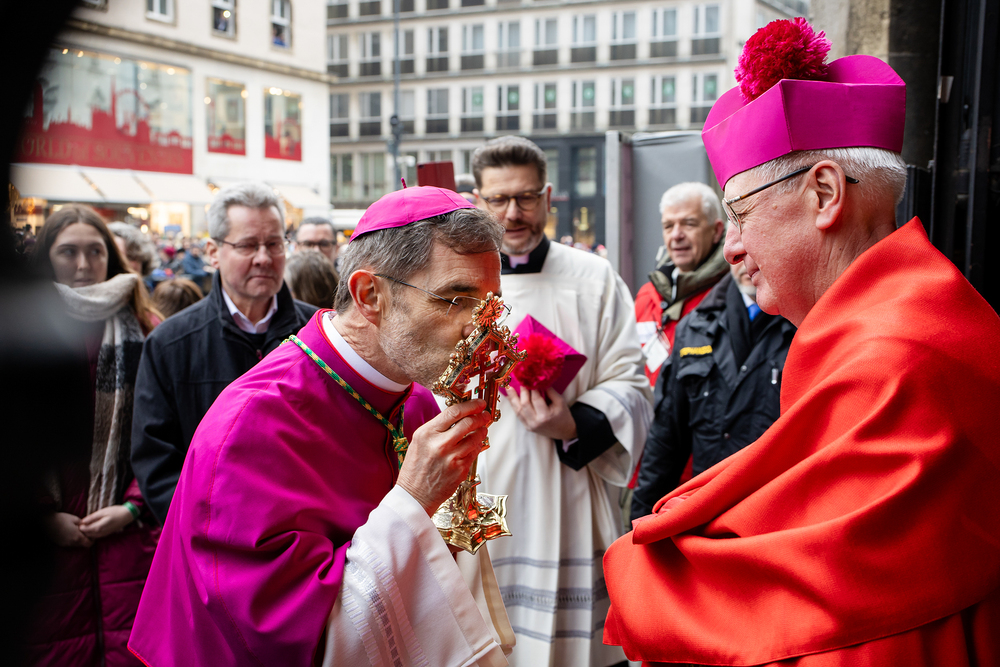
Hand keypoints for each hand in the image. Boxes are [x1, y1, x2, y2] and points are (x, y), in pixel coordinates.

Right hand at [44, 512, 92, 547]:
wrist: (47, 521)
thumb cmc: (62, 519)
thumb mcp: (75, 519)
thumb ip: (83, 525)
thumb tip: (89, 527)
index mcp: (77, 537)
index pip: (89, 544)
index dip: (92, 539)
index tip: (92, 533)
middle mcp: (72, 543)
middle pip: (83, 545)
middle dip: (86, 539)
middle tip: (85, 532)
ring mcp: (65, 544)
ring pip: (76, 545)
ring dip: (79, 540)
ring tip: (77, 531)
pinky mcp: (60, 544)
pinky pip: (70, 544)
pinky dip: (72, 540)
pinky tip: (70, 533)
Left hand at [79, 505, 134, 539]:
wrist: (127, 515)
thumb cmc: (115, 512)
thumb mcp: (103, 512)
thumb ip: (92, 517)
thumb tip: (82, 521)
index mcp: (99, 527)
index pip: (85, 530)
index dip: (80, 526)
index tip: (79, 521)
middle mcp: (100, 533)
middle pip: (87, 534)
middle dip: (83, 530)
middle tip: (81, 523)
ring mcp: (104, 535)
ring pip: (91, 536)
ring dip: (87, 532)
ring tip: (86, 525)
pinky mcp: (106, 534)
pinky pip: (96, 536)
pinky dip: (92, 533)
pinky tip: (92, 528)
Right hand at [396, 399, 493, 515]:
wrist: (414, 495)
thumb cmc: (416, 469)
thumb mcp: (419, 441)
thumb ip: (438, 428)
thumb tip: (460, 416)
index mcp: (427, 433)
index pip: (454, 412)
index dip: (471, 405)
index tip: (479, 403)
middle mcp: (439, 444)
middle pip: (468, 423)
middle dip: (481, 417)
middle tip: (485, 415)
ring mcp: (451, 457)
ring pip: (475, 438)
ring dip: (482, 431)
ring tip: (482, 430)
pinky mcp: (460, 470)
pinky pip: (474, 452)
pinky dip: (477, 446)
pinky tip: (475, 444)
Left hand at [506, 386, 577, 440]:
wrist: (563, 432)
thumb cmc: (563, 415)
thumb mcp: (560, 402)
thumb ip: (550, 391)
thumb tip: (538, 381)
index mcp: (545, 416)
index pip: (536, 399)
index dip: (532, 388)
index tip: (530, 378)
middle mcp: (535, 422)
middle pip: (525, 404)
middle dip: (522, 391)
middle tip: (521, 380)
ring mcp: (529, 425)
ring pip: (518, 410)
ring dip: (512, 398)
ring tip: (508, 387)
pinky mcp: (526, 426)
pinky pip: (518, 414)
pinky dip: (513, 405)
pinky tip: (510, 397)